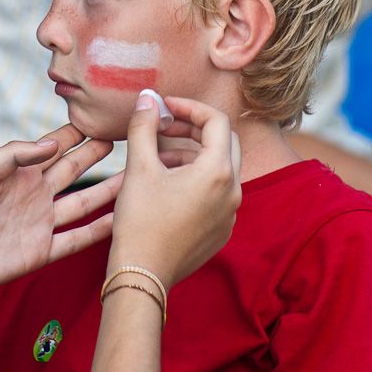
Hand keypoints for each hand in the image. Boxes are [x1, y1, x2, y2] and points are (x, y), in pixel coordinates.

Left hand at [0, 124, 122, 305]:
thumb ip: (15, 155)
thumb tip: (53, 143)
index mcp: (20, 171)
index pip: (57, 145)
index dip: (80, 131)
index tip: (106, 115)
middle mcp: (36, 193)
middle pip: (77, 169)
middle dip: (101, 152)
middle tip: (131, 136)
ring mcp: (41, 222)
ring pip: (85, 202)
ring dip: (110, 190)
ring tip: (139, 175)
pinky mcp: (42, 251)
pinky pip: (78, 238)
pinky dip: (101, 230)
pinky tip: (123, 220)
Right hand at [108, 94, 241, 290]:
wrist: (142, 274)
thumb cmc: (140, 221)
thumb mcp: (139, 168)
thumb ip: (145, 127)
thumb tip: (148, 98)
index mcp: (218, 171)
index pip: (216, 121)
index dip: (189, 107)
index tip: (164, 107)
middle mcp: (232, 191)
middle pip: (224, 142)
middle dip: (194, 129)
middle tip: (163, 127)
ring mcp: (230, 213)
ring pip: (218, 168)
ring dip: (191, 155)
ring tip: (156, 158)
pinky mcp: (221, 230)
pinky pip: (215, 193)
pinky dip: (195, 180)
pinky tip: (165, 186)